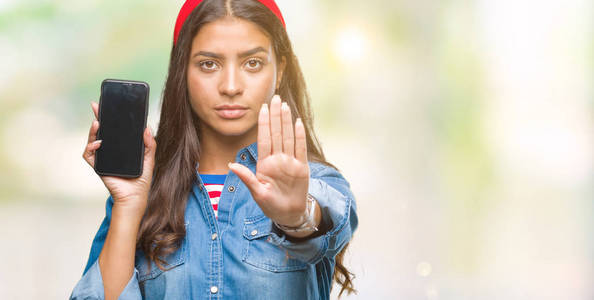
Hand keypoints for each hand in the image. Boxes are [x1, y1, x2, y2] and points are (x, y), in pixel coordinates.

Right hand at [82, 101, 156, 217]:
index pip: (114, 128)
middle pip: (101, 131)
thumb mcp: (149, 157)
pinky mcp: (98, 166)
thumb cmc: (142, 179)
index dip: (110, 116)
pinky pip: (89, 155)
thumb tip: (146, 128)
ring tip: (97, 123)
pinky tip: (97, 144)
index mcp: (121, 146)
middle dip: (97, 117)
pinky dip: (90, 148)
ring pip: (92, 140)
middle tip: (96, 105)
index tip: (108, 103)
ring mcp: (102, 158)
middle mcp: (110, 150)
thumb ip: (149, 143)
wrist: (135, 196)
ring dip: (92, 131)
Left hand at [229, 95, 309, 226]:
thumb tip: (231, 165)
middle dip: (275, 115)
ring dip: (286, 121)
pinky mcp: (302, 167)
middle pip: (276, 133)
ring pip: (288, 137)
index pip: (263, 139)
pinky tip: (298, 122)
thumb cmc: (271, 204)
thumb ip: (247, 178)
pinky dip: (299, 136)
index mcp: (264, 164)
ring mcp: (290, 162)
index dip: (263, 123)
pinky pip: (300, 148)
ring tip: (285, 105)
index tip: (262, 108)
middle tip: (275, 97)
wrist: (289, 214)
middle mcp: (277, 159)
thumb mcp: (257, 193)